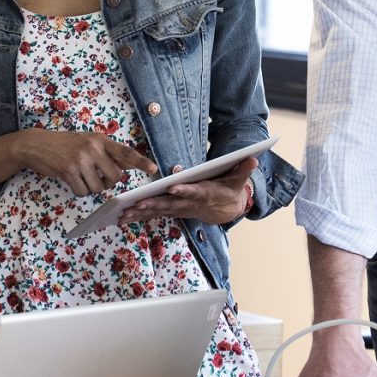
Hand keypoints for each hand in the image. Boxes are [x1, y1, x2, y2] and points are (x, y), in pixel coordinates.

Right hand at [17, 128, 158, 196]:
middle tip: (98, 176)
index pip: (124, 151)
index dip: (140, 161)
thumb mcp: (87, 142)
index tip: (153, 168)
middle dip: (108, 182)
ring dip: (91, 187)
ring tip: (81, 176)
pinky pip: (83, 192)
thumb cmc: (65, 145)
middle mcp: (92, 148)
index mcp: (100, 139)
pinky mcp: (68, 171)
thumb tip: (127, 166)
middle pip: (114, 176)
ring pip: (98, 187)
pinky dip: (79, 191)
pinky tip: (71, 180)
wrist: (37, 145)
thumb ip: (106, 153)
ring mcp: (80, 160)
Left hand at [117, 157, 256, 226]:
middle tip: (137, 204)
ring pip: (159, 211)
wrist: (227, 209)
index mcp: (206, 193)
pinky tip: (123, 218)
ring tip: (123, 215)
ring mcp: (181, 209)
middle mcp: (190, 203)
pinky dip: (140, 216)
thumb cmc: (231, 190)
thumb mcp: (239, 179)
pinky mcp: (174, 211)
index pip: (194, 191)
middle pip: (171, 204)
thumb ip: (243, 169)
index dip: (184, 190)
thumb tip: (254, 158)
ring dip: (141, 214)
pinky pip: (155, 214)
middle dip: (154, 205)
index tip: (173, 188)